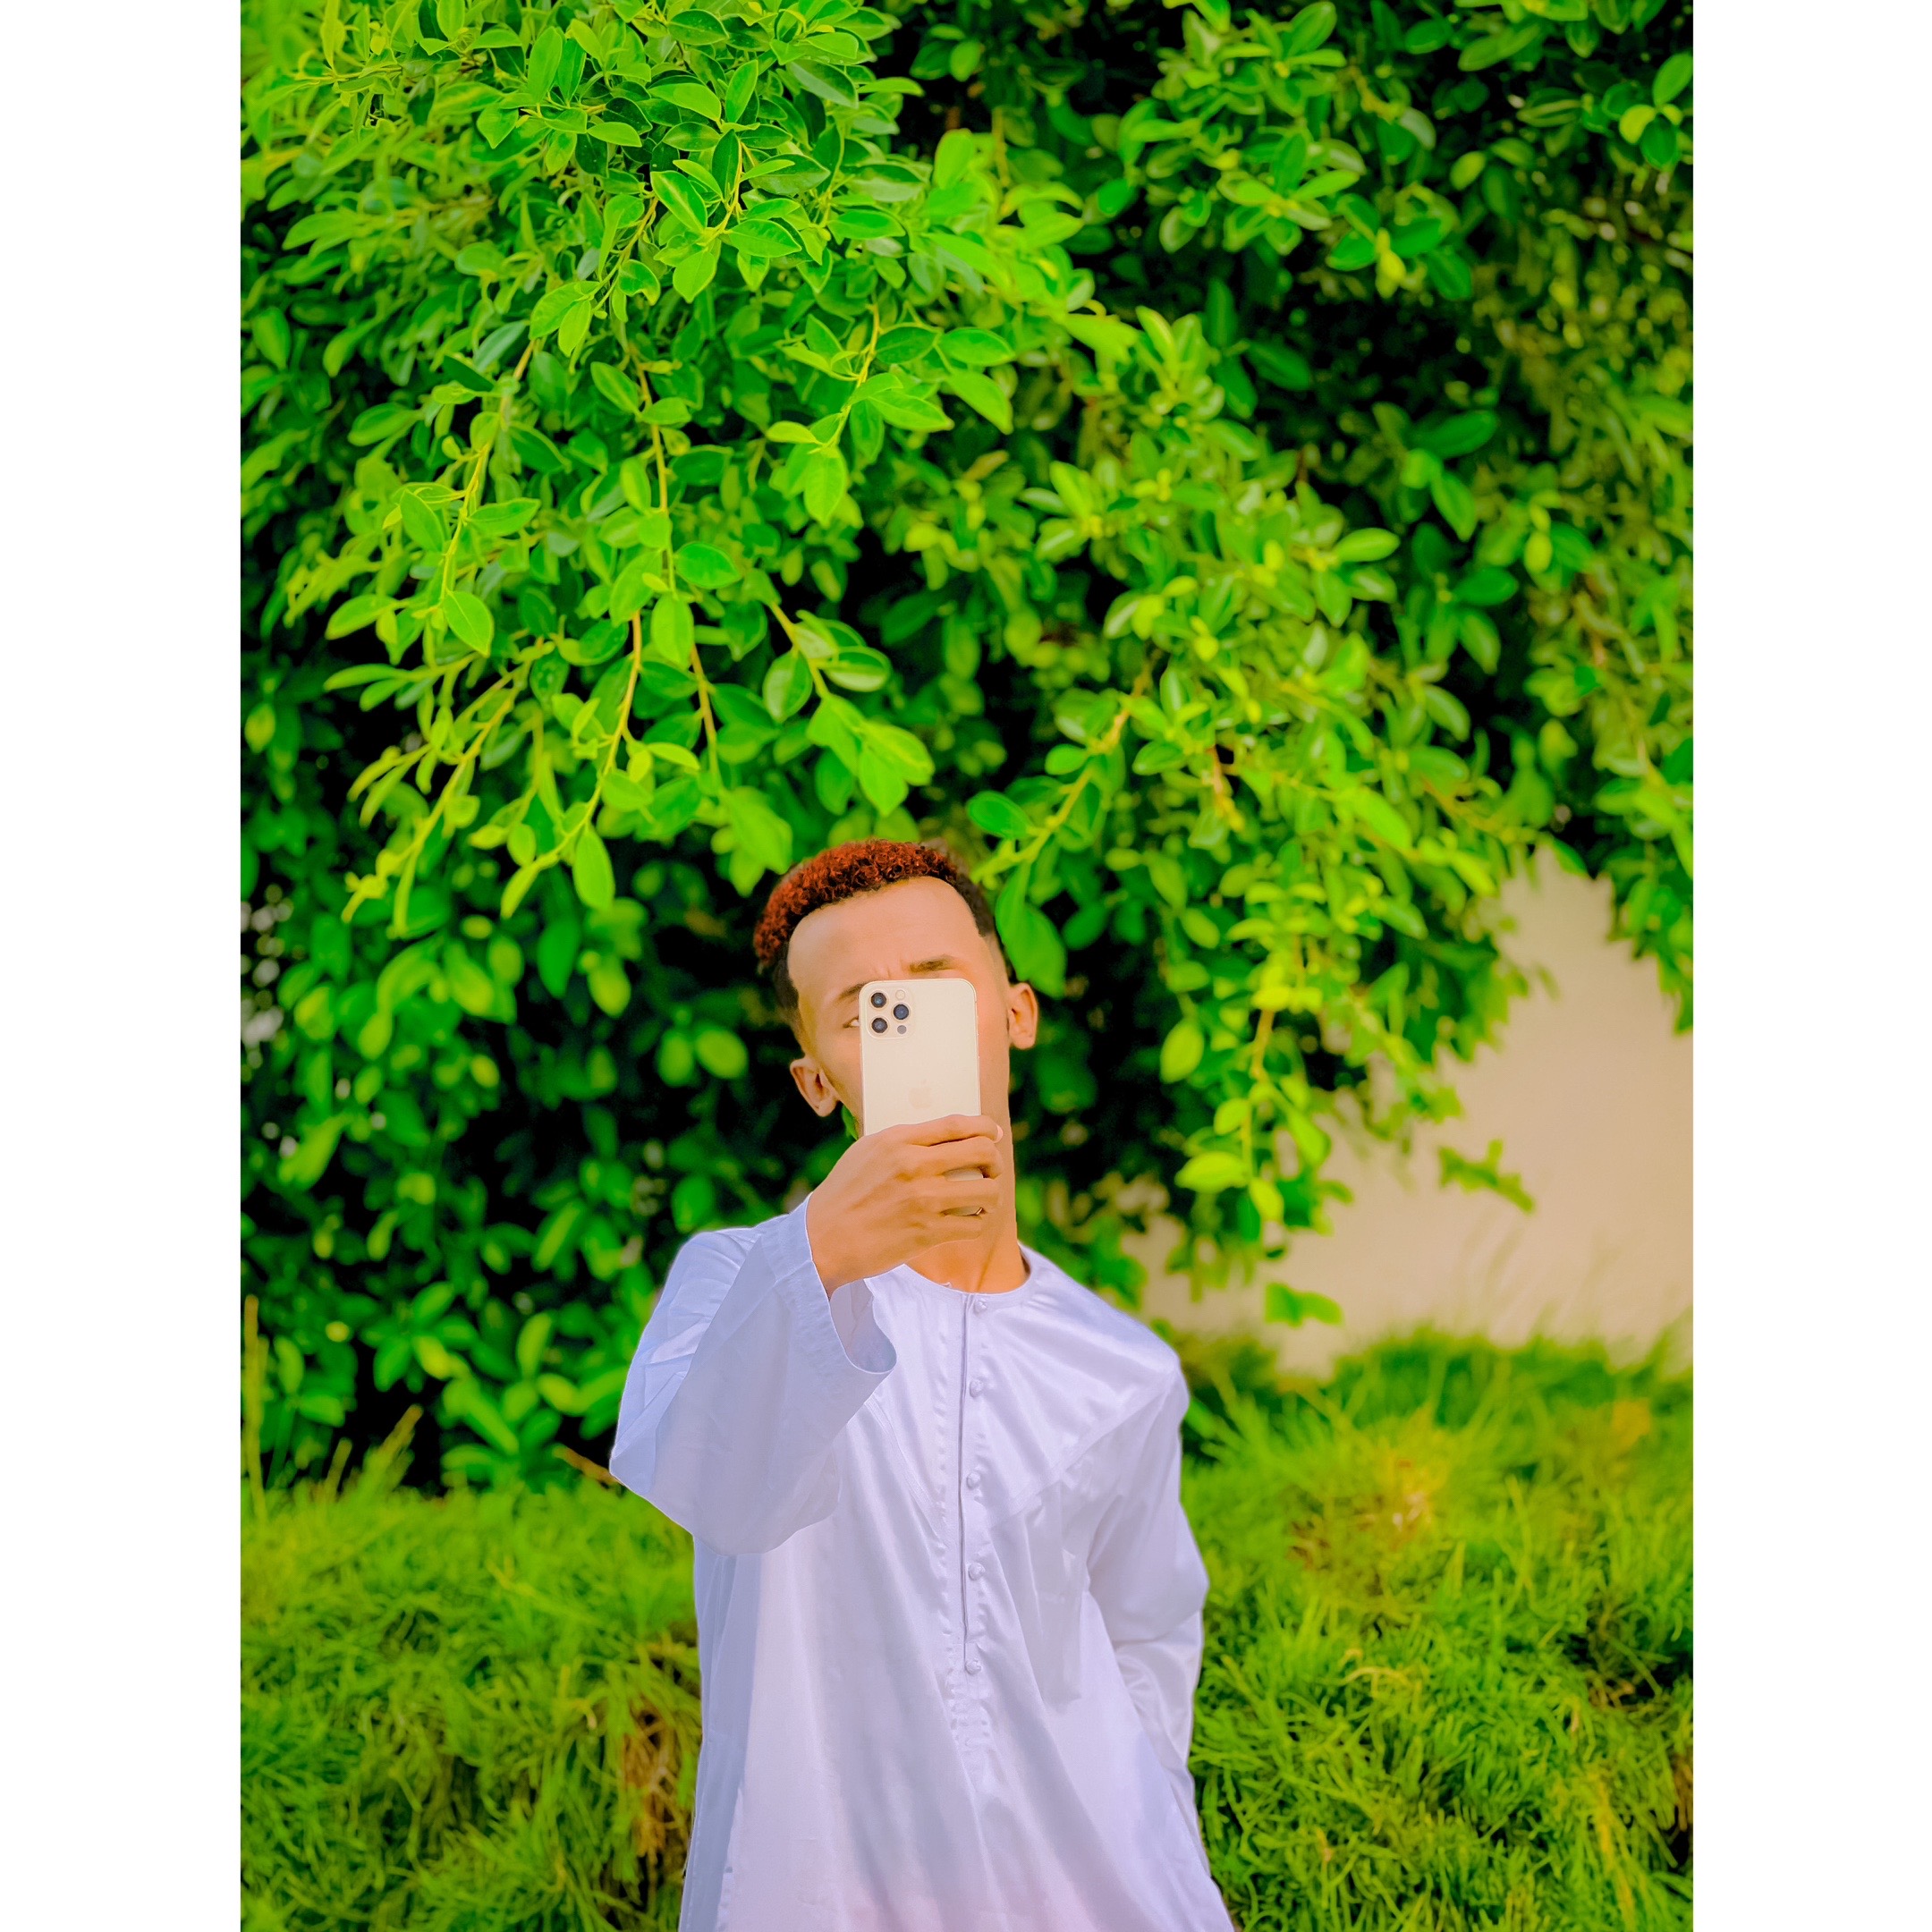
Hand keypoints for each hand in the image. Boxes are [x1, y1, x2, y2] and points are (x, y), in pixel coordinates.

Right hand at [806, 1115, 1004, 1291]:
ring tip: (984, 1201)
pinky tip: (970, 1222)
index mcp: (898, 1140)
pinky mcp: (927, 1233)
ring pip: (986, 1191)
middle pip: (981, 1152)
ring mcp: (923, 1200)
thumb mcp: (866, 1152)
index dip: (985, 1127)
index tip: (994, 1133)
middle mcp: (913, 1166)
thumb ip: (902, 1141)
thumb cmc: (844, 1194)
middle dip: (995, 1161)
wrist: (822, 1239)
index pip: (957, 1125)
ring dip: (992, 1196)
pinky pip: (974, 1225)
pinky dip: (978, 1223)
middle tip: (992, 1171)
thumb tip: (941, 1135)